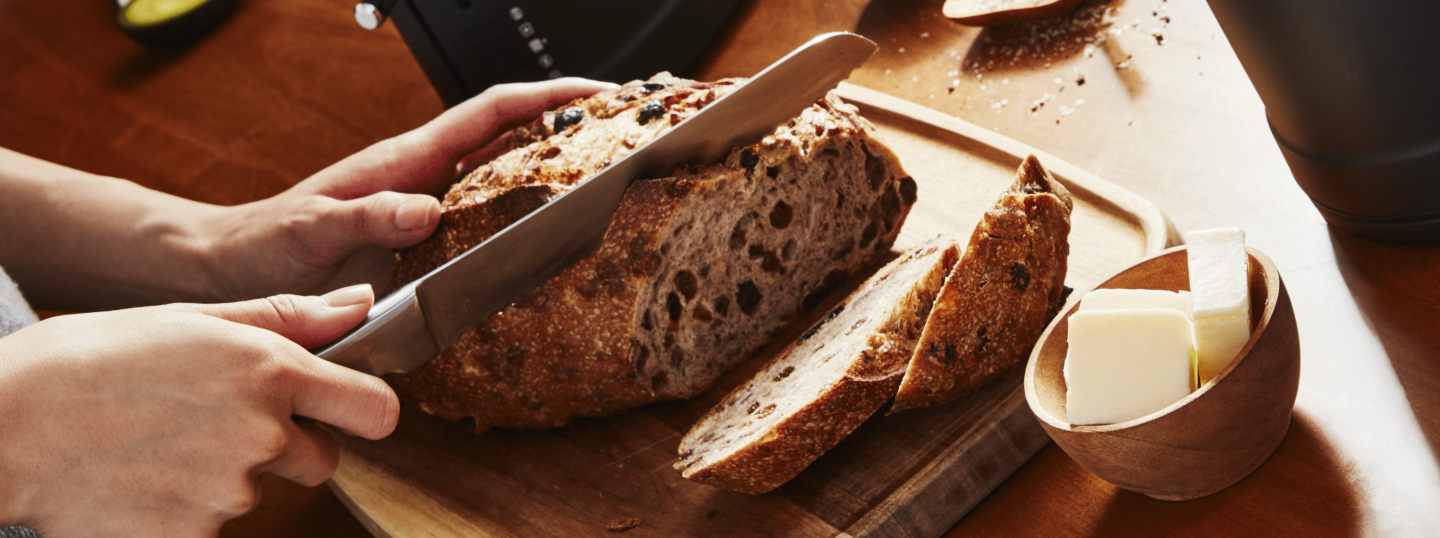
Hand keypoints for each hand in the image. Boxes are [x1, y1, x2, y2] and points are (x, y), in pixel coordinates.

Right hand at [0, 285, 395, 536]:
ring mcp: (228, 495)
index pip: (377, 410)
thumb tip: (362, 307)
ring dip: (228, 475)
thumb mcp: (191, 318)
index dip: (362, 408)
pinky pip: (214, 528)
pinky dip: (188, 512)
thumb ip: (287, 319)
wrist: (2, 423)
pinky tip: (144, 481)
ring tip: (162, 444)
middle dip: (289, 446)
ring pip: (260, 492)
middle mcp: (261, 436)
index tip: (339, 406)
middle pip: (324, 460)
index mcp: (270, 371)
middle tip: (218, 422)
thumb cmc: (89, 359)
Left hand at [201, 78, 617, 299]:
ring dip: (558, 162)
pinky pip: (490, 211)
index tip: (604, 93)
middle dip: (573, 120)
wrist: (231, 268)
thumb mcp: (310, 233)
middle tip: (631, 127)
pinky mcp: (424, 234)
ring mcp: (427, 201)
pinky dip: (529, 207)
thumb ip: (363, 216)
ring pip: (507, 169)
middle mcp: (425, 175)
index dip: (551, 96)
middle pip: (514, 131)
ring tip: (613, 172)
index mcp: (407, 160)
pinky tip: (552, 230)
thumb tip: (426, 209)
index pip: (493, 112)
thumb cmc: (265, 249)